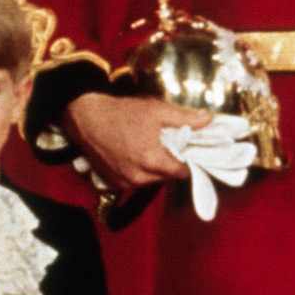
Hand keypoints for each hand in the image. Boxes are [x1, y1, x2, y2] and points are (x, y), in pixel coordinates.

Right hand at [66, 93, 212, 190]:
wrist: (86, 117)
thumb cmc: (121, 112)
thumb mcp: (156, 111)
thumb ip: (185, 118)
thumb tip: (208, 120)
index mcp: (152, 161)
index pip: (181, 172)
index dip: (185, 160)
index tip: (183, 149)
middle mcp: (139, 177)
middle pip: (166, 177)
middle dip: (168, 163)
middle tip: (163, 145)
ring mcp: (124, 183)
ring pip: (151, 180)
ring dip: (153, 169)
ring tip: (146, 147)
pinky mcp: (113, 183)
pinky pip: (134, 182)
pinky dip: (137, 172)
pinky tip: (132, 154)